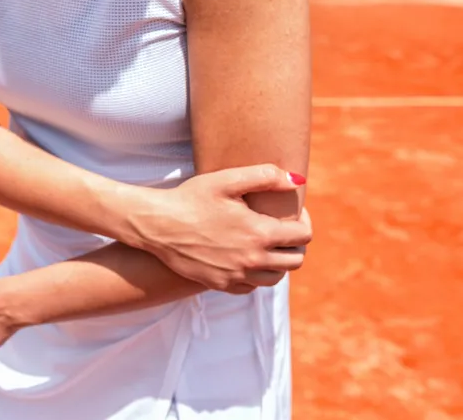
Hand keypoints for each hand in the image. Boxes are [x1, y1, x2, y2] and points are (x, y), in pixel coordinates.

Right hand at [129, 164, 312, 293]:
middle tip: (283, 228)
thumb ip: (265, 176)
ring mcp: (236, 275)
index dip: (305, 221)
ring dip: (279, 261)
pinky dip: (256, 274)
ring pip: (276, 277)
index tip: (295, 212)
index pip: (303, 235)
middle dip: (296, 243)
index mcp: (259, 233)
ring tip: (267, 244)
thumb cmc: (190, 198)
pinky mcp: (220, 284)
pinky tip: (246, 257)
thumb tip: (297, 180)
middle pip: (296, 260)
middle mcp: (252, 259)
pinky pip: (252, 286)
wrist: (157, 224)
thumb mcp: (226, 179)